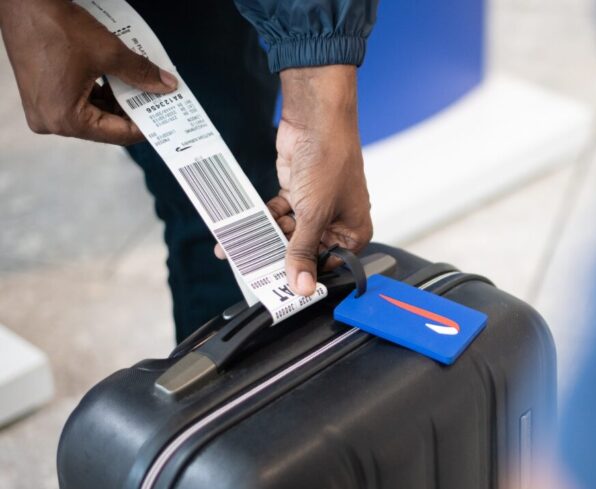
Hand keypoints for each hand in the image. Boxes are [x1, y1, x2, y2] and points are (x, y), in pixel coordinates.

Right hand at [0, 0, 176, 144]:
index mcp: (65, 119)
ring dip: (117, 101)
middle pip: (104, 126)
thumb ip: (141, 73)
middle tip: (157, 101)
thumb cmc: (56, 28)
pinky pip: (77, 103)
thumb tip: (166, 85)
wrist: (23, 4)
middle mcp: (50, 121)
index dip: (145, 126)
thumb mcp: (109, 53)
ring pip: (92, 114)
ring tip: (142, 89)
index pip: (117, 134)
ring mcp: (42, 109)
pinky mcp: (41, 96)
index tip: (166, 119)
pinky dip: (99, 94)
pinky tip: (118, 82)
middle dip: (132, 112)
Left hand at [215, 65, 371, 295]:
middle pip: (305, 251)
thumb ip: (304, 251)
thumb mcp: (315, 214)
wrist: (315, 119)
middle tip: (252, 271)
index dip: (305, 277)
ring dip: (264, 240)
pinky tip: (241, 231)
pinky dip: (261, 221)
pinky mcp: (296, 194)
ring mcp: (315, 208)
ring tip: (238, 251)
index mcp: (353, 232)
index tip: (279, 290)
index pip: (329, 266)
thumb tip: (302, 286)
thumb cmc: (331, 160)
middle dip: (278, 259)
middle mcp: (336, 222)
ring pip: (287, 234)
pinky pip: (277, 216)